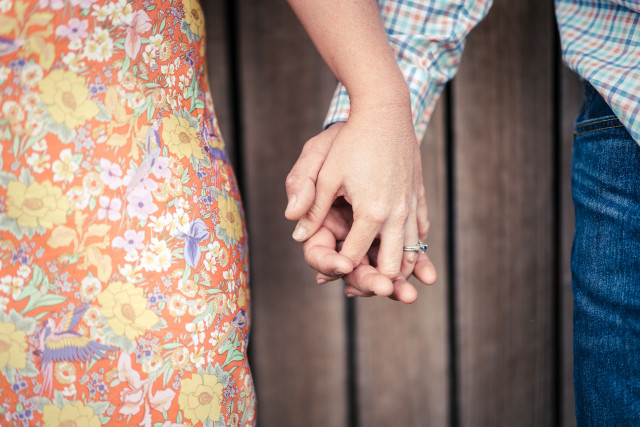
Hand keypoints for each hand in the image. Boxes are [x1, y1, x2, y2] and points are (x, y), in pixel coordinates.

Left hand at [286, 115, 435, 301]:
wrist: (385, 111)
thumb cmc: (352, 141)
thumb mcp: (326, 173)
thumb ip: (313, 207)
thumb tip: (297, 235)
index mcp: (371, 212)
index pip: (354, 256)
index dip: (340, 269)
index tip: (329, 274)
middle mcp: (397, 214)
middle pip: (391, 265)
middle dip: (376, 280)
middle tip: (362, 285)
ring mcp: (411, 206)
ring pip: (412, 253)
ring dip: (399, 270)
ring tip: (385, 278)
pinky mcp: (419, 197)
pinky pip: (421, 232)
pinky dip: (413, 247)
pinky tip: (404, 252)